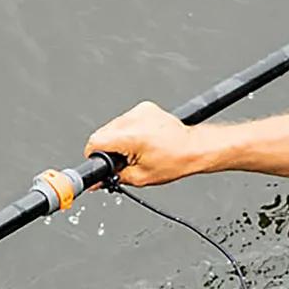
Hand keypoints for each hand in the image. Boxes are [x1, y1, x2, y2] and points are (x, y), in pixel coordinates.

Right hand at [85, 101, 210, 186]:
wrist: (194, 148)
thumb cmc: (174, 161)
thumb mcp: (140, 177)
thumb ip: (114, 177)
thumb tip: (96, 181)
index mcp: (131, 136)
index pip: (96, 141)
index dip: (95, 154)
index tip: (102, 161)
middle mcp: (134, 119)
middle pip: (103, 132)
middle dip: (109, 147)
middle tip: (124, 159)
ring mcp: (140, 110)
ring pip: (113, 125)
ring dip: (118, 138)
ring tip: (137, 149)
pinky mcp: (145, 107)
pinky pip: (126, 119)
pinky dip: (128, 129)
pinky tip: (142, 139)